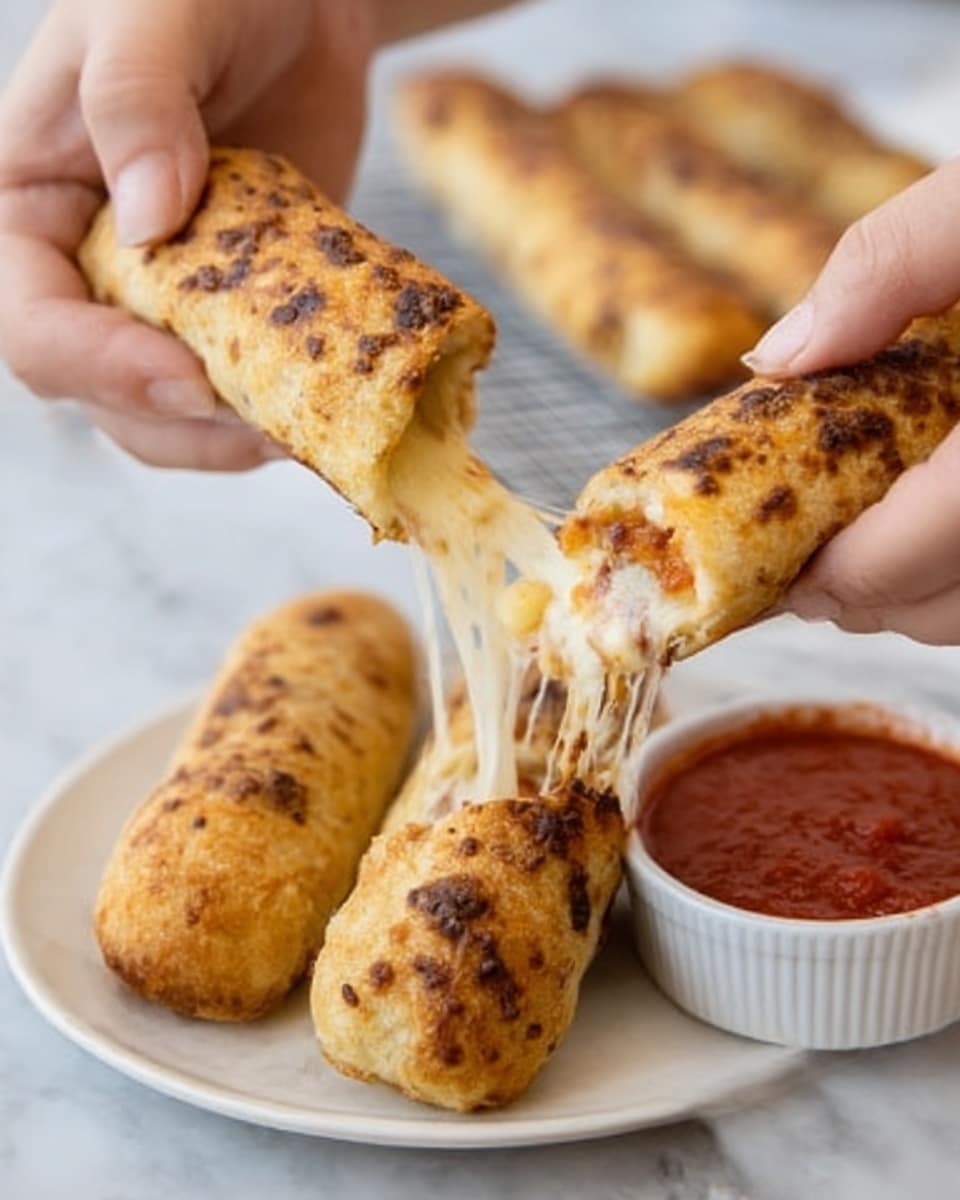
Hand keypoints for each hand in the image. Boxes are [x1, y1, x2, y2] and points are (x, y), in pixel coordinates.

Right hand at [0, 0, 374, 469]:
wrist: (299, 1)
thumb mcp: (155, 9)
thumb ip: (137, 99)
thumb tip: (146, 228)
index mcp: (33, 205)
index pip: (33, 325)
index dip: (100, 367)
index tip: (188, 375)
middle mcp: (89, 269)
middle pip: (103, 395)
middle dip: (178, 424)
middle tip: (262, 426)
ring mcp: (168, 300)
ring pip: (175, 415)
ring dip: (232, 439)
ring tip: (303, 432)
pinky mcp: (240, 314)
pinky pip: (247, 387)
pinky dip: (283, 410)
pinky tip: (330, 411)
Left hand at [744, 158, 959, 642]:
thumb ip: (889, 266)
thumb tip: (781, 357)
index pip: (922, 542)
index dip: (843, 578)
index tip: (788, 573)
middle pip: (955, 605)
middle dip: (873, 601)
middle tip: (812, 574)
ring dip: (927, 605)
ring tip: (871, 563)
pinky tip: (945, 539)